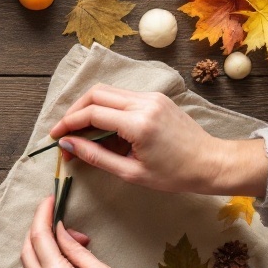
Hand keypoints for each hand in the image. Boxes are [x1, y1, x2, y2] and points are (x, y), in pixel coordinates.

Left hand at [21, 197, 144, 267]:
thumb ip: (76, 249)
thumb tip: (59, 229)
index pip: (40, 235)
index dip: (43, 213)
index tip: (49, 200)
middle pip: (27, 247)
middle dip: (41, 230)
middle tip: (62, 226)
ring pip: (26, 264)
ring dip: (39, 250)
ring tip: (66, 250)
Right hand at [51, 84, 267, 196]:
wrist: (213, 163)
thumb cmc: (176, 175)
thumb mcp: (132, 173)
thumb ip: (96, 156)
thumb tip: (68, 145)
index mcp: (138, 124)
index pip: (91, 113)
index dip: (68, 123)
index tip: (55, 136)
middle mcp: (143, 103)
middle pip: (95, 94)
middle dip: (74, 111)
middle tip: (64, 131)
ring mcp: (151, 97)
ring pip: (107, 91)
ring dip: (89, 107)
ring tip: (82, 131)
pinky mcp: (156, 97)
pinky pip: (122, 96)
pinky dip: (106, 108)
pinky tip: (104, 128)